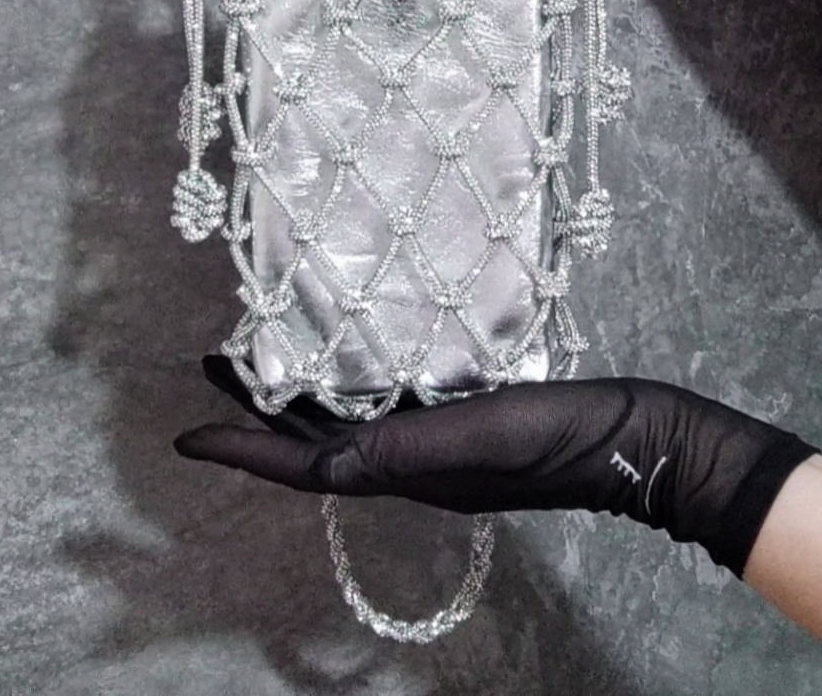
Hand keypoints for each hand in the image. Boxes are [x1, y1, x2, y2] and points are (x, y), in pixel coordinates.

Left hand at [175, 356, 818, 577]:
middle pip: (315, 442)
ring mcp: (439, 441)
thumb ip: (406, 448)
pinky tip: (357, 351)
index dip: (243, 449)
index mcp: (407, 470)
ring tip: (266, 355)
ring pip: (347, 420)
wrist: (636, 436)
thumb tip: (324, 461)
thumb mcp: (480, 439)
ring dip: (300, 394)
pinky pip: (388, 402)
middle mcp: (412, 460)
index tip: (185, 433)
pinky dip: (354, 381)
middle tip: (216, 369)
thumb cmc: (559, 436)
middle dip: (259, 415)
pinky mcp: (466, 415)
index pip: (305, 466)